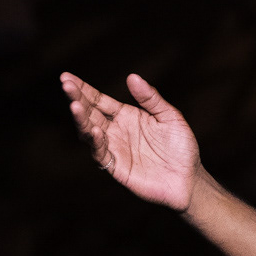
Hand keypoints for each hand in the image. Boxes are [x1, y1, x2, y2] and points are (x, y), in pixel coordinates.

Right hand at [60, 71, 201, 209]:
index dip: (83, 89)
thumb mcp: (170, 117)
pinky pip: (101, 154)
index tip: (66, 77)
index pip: (98, 100)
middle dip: (77, 98)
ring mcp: (114, 149)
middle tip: (66, 85)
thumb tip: (132, 77)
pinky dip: (97, 143)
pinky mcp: (116, 167)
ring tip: (75, 106)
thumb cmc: (181, 148)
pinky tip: (96, 131)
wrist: (189, 179)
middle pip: (90, 113)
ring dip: (81, 120)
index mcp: (125, 115)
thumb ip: (151, 98)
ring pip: (89, 132)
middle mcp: (115, 131)